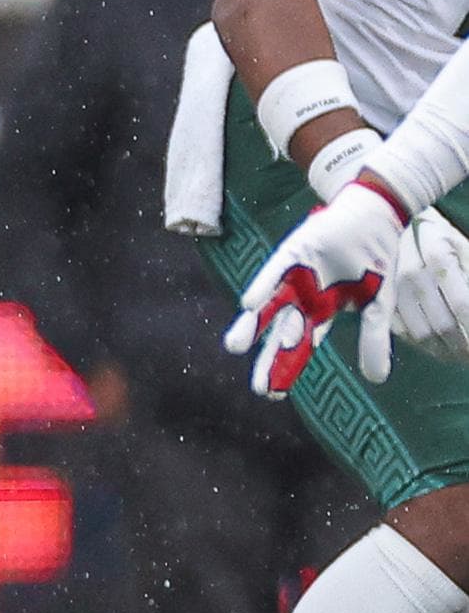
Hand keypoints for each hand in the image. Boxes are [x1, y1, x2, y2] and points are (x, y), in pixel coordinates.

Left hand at [232, 180, 403, 395]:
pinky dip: (264, 286)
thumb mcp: (377, 306)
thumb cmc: (372, 262)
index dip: (287, 368)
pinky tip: (248, 303)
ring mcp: (295, 276)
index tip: (273, 393)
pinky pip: (275, 272)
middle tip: (258, 388)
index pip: (300, 346)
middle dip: (271, 359)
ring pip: (269, 305)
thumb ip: (373, 340)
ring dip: (252, 324)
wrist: (374, 219)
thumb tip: (376, 379)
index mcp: (320, 312)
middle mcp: (302, 298)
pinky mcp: (293, 253)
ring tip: (235, 347)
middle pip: (282, 334)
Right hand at [385, 209, 468, 368]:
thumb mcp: (462, 249)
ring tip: (459, 354)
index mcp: (438, 255)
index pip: (463, 304)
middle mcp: (410, 273)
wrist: (395, 225)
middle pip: (442, 325)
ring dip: (445, 351)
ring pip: (422, 334)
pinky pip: (402, 332)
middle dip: (463, 346)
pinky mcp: (377, 299)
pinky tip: (439, 347)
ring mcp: (390, 287)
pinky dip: (424, 345)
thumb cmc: (439, 239)